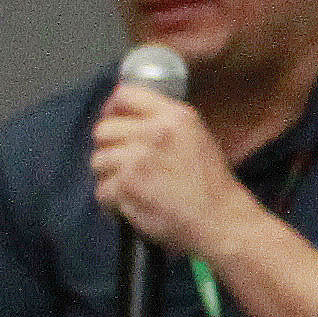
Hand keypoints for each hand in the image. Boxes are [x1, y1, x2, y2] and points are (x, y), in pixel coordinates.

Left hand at [86, 80, 264, 261]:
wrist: (219, 221)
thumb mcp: (196, 137)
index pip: (125, 96)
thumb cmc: (210, 185)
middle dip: (110, 149)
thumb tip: (124, 116)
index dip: (112, 110)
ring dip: (110, 178)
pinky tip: (132, 206)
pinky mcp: (126, 187)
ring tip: (133, 189)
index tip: (114, 123)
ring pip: (98, 161)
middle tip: (126, 167)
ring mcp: (138, 160)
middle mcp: (155, 132)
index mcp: (174, 117)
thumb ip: (163, 123)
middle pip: (104, 129)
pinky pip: (102, 191)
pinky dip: (113, 203)